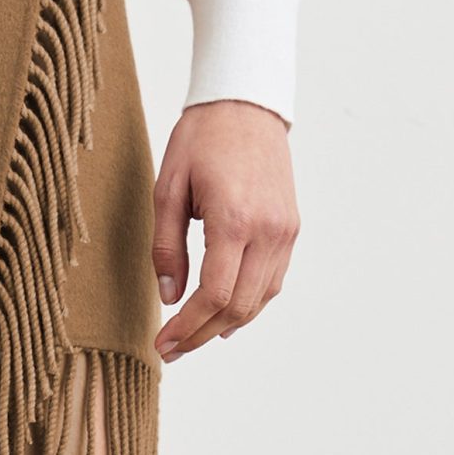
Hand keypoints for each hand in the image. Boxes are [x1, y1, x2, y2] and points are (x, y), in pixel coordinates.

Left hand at [150, 101, 299, 362]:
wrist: (246, 104)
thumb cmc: (202, 140)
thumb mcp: (168, 188)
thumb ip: (166, 245)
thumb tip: (169, 297)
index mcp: (234, 219)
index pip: (213, 294)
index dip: (187, 328)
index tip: (162, 343)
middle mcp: (267, 230)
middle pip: (237, 306)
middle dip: (201, 335)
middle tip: (172, 350)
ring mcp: (285, 231)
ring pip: (259, 300)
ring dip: (225, 325)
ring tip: (193, 337)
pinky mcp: (291, 228)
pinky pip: (272, 281)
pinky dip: (248, 304)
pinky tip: (225, 316)